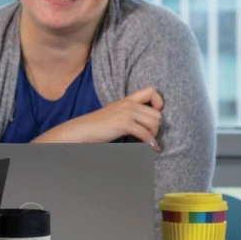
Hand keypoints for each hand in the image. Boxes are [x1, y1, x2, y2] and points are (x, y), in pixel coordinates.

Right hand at [33, 86, 162, 149]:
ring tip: (149, 142)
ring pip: (154, 123)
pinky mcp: (124, 123)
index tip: (155, 113)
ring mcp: (126, 113)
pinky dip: (150, 143)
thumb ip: (129, 114)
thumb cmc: (96, 126)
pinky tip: (150, 148)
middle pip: (156, 113)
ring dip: (154, 135)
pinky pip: (145, 133)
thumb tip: (145, 123)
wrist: (82, 130)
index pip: (151, 91)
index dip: (158, 102)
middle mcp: (128, 104)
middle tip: (150, 135)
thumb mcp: (114, 114)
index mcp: (127, 100)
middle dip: (156, 126)